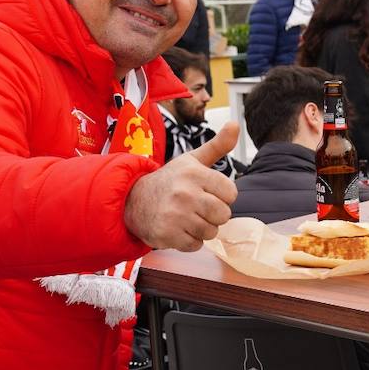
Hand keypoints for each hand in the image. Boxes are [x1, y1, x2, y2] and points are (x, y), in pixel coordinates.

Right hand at [124, 122, 238, 250]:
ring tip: (186, 217)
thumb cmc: (170, 181)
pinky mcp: (167, 235)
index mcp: (194, 173)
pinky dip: (189, 241)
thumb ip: (217, 146)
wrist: (133, 200)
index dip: (221, 196)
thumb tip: (235, 124)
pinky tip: (177, 228)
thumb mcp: (192, 160)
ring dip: (201, 229)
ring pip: (211, 232)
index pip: (231, 193)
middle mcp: (185, 193)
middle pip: (223, 215)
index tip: (207, 192)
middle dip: (213, 214)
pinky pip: (196, 245)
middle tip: (196, 207)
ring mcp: (175, 215)